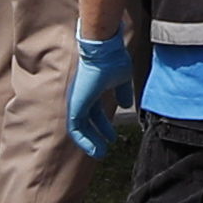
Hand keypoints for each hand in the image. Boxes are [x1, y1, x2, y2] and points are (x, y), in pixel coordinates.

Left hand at [66, 33, 142, 159]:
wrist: (104, 50)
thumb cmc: (112, 59)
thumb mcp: (122, 80)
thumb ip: (123, 92)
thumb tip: (126, 105)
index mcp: (92, 90)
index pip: (94, 113)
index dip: (103, 126)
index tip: (111, 136)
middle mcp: (82, 97)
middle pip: (87, 121)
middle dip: (97, 136)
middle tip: (105, 147)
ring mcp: (77, 101)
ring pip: (80, 128)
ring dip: (90, 141)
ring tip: (100, 152)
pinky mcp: (76, 105)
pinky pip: (76, 128)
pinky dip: (84, 140)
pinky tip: (94, 148)